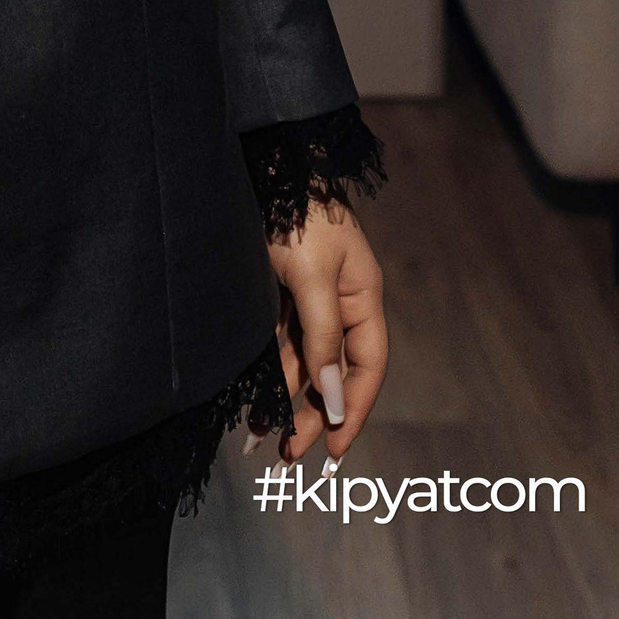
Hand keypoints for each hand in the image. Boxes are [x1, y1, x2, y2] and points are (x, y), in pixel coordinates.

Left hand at [262, 202, 387, 468]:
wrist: (265, 164)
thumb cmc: (295, 213)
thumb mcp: (312, 276)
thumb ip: (323, 338)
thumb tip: (331, 399)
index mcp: (362, 298)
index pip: (366, 368)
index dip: (352, 410)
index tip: (333, 450)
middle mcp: (339, 302)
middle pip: (332, 371)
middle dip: (311, 414)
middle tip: (286, 455)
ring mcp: (309, 295)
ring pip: (301, 360)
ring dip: (284, 399)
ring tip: (260, 439)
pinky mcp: (279, 289)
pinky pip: (278, 341)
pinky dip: (267, 370)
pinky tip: (252, 397)